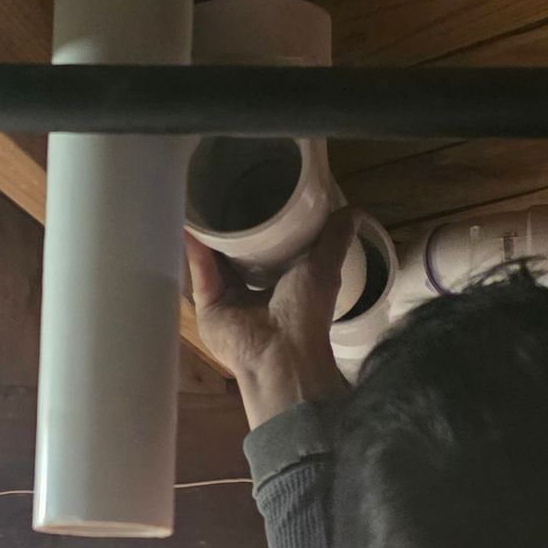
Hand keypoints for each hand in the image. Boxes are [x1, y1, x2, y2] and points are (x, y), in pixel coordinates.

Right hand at [184, 207, 354, 428]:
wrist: (281, 355)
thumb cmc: (306, 313)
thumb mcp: (326, 267)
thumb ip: (337, 237)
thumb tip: (357, 210)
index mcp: (282, 283)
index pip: (269, 249)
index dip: (265, 224)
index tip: (262, 193)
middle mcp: (253, 292)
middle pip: (237, 255)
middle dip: (232, 229)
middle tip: (226, 191)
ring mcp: (228, 299)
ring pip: (214, 261)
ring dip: (209, 236)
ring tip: (201, 202)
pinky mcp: (208, 305)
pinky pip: (201, 272)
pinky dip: (195, 250)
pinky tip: (190, 224)